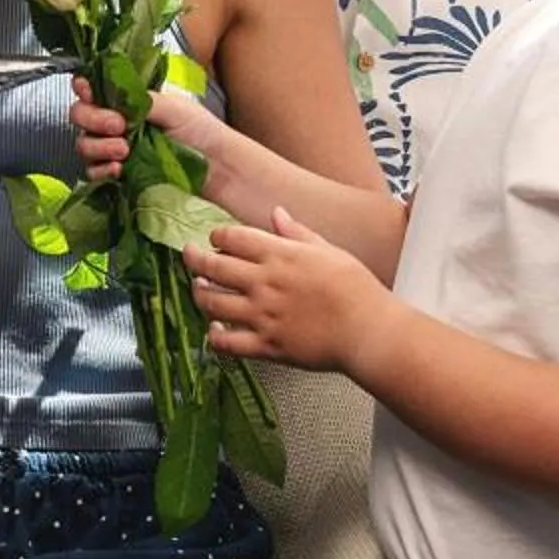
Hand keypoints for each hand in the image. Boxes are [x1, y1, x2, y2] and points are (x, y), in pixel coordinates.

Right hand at [67, 82, 231, 186]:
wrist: (217, 169)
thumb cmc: (201, 133)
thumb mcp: (172, 106)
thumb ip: (137, 98)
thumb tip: (111, 98)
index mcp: (129, 99)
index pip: (94, 88)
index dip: (85, 89)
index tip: (89, 92)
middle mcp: (117, 122)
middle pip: (80, 116)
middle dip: (93, 119)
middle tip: (118, 125)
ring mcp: (115, 150)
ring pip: (84, 145)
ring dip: (99, 146)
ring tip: (124, 150)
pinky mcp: (119, 176)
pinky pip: (94, 173)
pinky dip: (101, 170)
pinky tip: (119, 169)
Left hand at [183, 207, 392, 375]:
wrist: (368, 330)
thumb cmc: (355, 288)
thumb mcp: (328, 250)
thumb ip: (297, 232)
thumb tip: (276, 213)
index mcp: (280, 255)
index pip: (232, 237)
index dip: (217, 236)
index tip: (216, 238)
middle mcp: (264, 282)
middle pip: (212, 266)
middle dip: (194, 259)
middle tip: (189, 256)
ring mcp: (262, 315)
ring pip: (211, 302)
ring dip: (199, 294)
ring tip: (199, 289)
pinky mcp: (265, 345)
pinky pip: (225, 343)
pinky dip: (213, 336)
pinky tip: (213, 329)